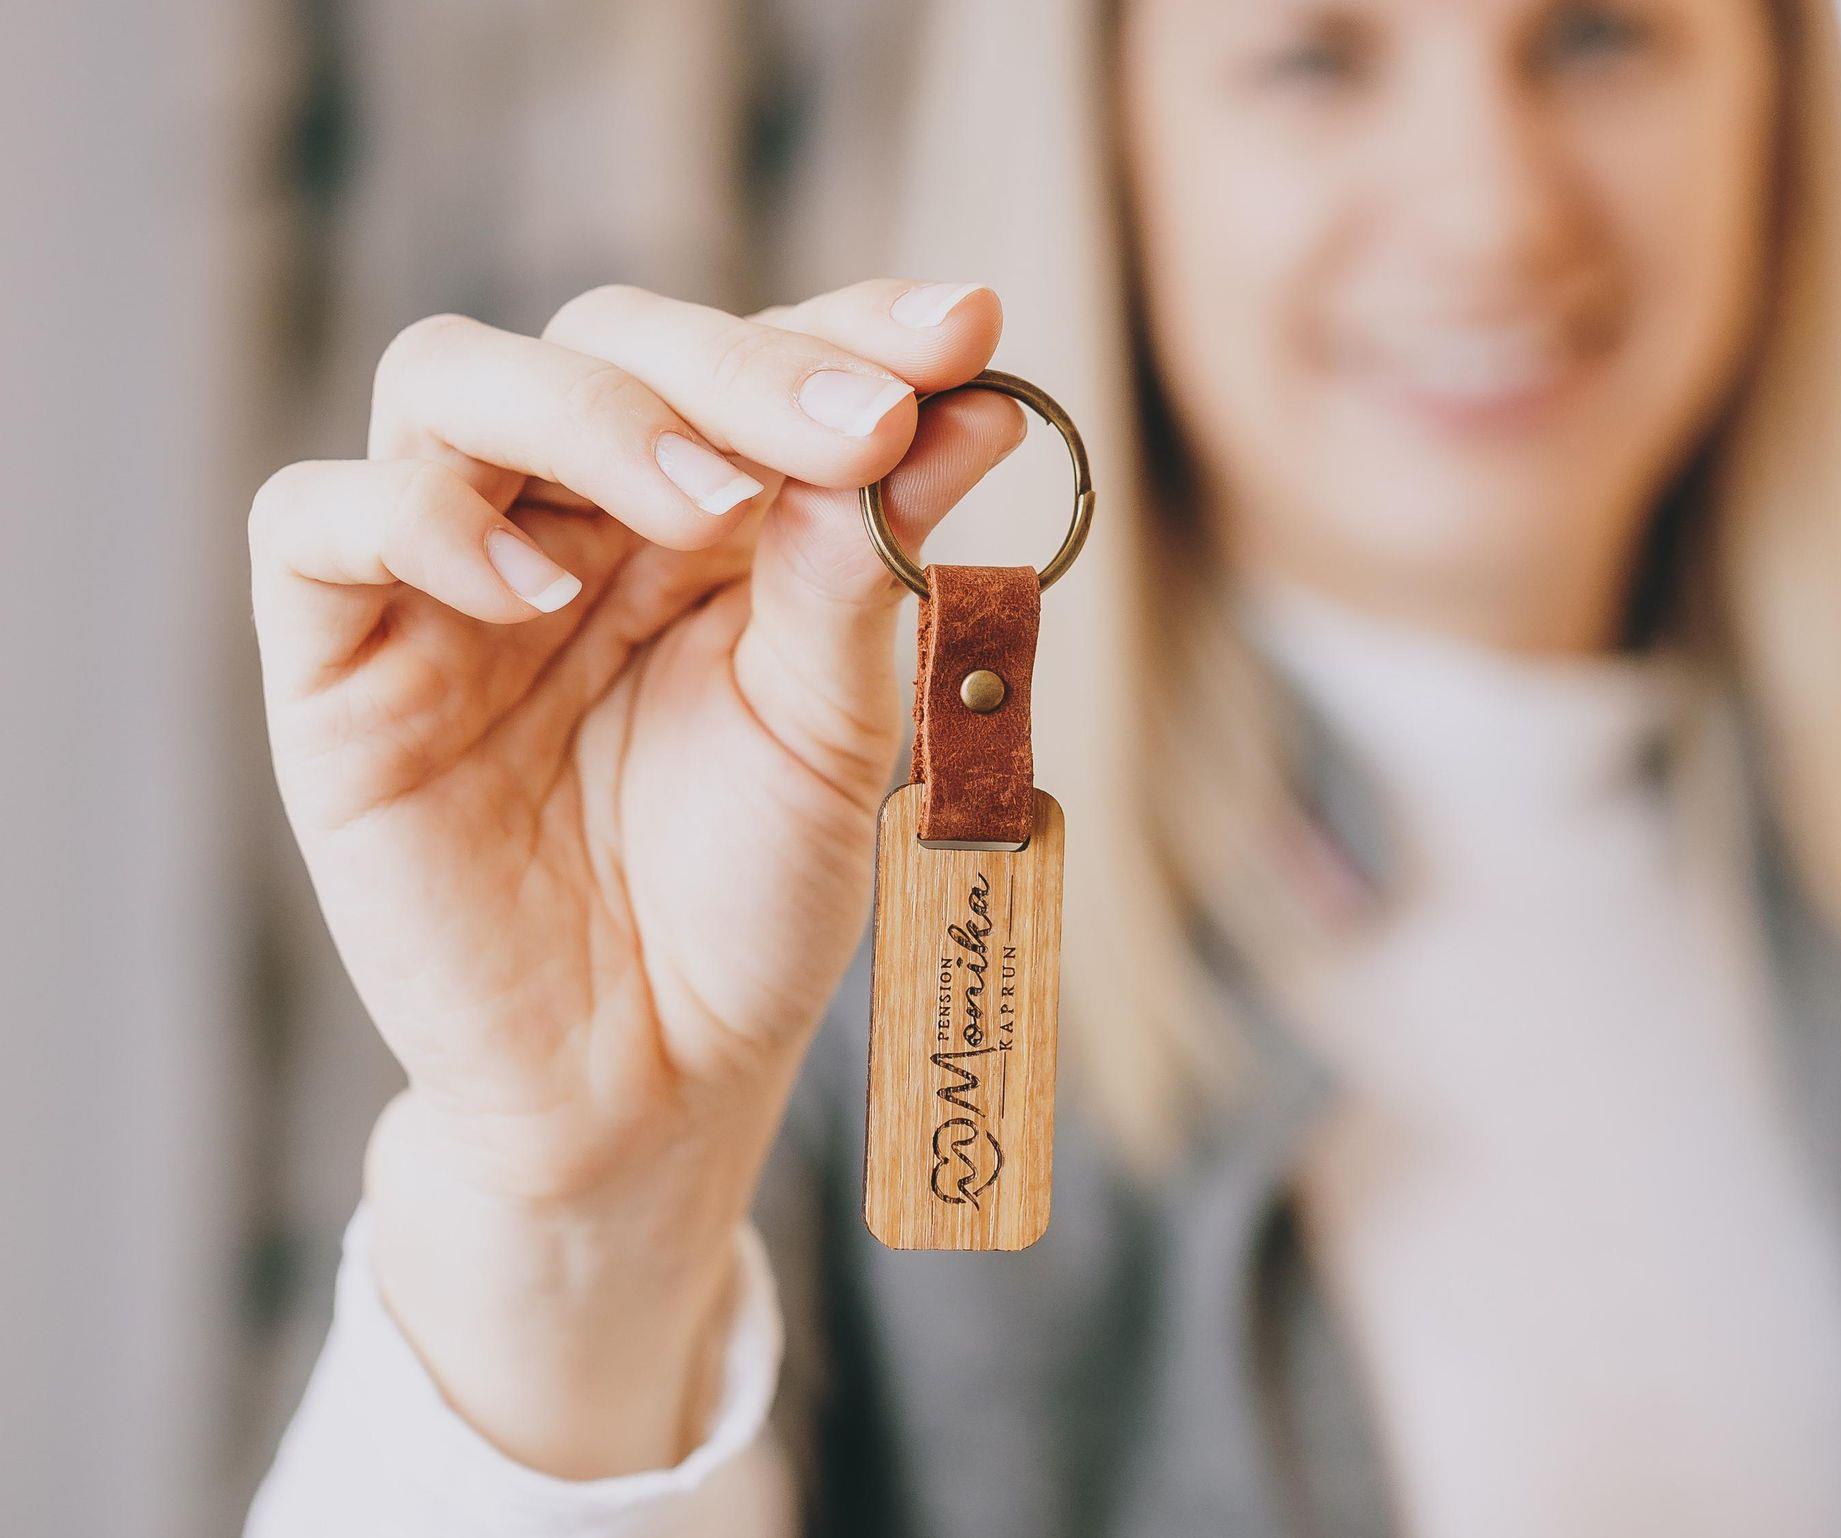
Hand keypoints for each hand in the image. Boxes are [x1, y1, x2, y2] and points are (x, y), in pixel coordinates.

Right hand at [251, 279, 1017, 1474]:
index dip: (851, 327)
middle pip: (609, 338)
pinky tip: (537, 591)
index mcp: (704, 521)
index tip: (966, 329)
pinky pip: (315, 522)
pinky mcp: (339, 659)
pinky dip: (418, 519)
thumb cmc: (749, 902)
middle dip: (739, 366)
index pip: (754, 362)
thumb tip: (979, 402)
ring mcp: (446, 577)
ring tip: (706, 503)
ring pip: (451, 381)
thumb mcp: (831, 728)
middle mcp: (571, 519)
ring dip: (590, 413)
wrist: (645, 1079)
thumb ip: (866, 567)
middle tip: (857, 424)